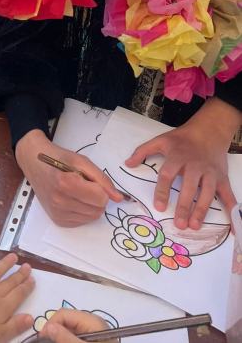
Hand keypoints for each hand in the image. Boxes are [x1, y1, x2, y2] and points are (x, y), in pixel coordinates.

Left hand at [0, 250, 33, 342]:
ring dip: (5, 265)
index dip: (26, 287)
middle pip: (9, 283)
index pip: (18, 295)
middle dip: (19, 275)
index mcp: (2, 308)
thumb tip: (31, 316)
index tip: (33, 279)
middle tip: (27, 266)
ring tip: (13, 256)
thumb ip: (15, 326)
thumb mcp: (0, 337)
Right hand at [15, 130, 123, 226]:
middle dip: (97, 197)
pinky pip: (82, 221)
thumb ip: (102, 179)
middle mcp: (60, 201)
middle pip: (98, 209)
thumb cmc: (58, 159)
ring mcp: (58, 213)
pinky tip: (73, 199)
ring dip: (91, 204)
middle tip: (85, 184)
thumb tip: (118, 198)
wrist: (34, 163)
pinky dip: (83, 211)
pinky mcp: (58, 220)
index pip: (100, 198)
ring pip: (92, 217)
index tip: (90, 179)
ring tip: (78, 191)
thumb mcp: (81, 161)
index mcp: (66, 183)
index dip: (100, 187)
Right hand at [41, 308, 115, 342]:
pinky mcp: (94, 341)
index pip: (64, 314)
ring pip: (70, 330)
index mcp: (93, 321)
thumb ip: (65, 338)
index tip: (41, 339)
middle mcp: (94, 324)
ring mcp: (94, 334)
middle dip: (55, 332)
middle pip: (66, 321)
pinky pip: (76, 337)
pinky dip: (68, 340)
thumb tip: (47, 327)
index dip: (51, 324)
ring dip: (61, 337)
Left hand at [125, 98, 239, 229]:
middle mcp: (195, 165)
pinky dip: (232, 210)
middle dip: (185, 206)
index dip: (163, 191)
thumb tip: (127, 163)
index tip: (159, 207)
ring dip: (202, 210)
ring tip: (194, 226)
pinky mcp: (222, 178)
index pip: (168, 175)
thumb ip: (143, 151)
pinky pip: (228, 195)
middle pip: (189, 187)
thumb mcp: (160, 140)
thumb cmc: (181, 139)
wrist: (208, 131)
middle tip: (179, 224)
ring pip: (208, 193)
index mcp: (177, 156)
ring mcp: (210, 172)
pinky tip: (233, 227)